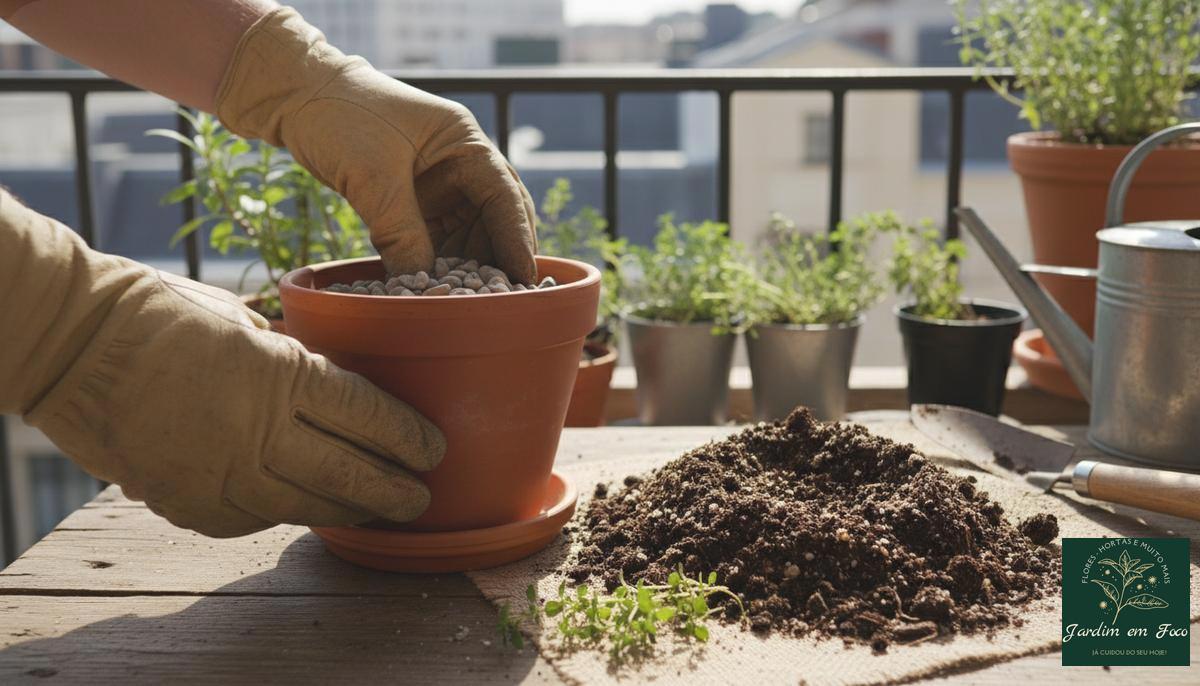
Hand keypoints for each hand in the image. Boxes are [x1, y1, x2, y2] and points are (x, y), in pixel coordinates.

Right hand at [1, 191, 444, 536]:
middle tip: (421, 498)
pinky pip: (253, 519)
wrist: (72, 342)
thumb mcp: (245, 320)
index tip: (434, 449)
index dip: (407, 438)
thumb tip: (331, 376)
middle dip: (394, 491)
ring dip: (347, 510)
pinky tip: (307, 508)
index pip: (365, 415)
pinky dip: (284, 513)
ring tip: (376, 510)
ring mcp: (220, 474)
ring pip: (306, 506)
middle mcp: (257, 432)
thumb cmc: (162, 312)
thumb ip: (292, 355)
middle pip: (348, 474)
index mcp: (279, 373)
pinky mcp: (187, 503)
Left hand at [215, 7, 537, 283]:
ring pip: (469, 234)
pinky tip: (439, 289)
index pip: (504, 195)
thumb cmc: (340, 117)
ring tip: (474, 302)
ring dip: (470, 265)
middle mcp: (460, 164)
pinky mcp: (414, 202)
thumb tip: (422, 287)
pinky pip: (436, 240)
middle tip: (507, 298)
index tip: (525, 276)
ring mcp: (439, 184)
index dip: (516, 238)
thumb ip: (401, 233)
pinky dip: (439, 264)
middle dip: (500, 257)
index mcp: (465, 141)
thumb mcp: (373, 178)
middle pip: (495, 219)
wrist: (295, 96)